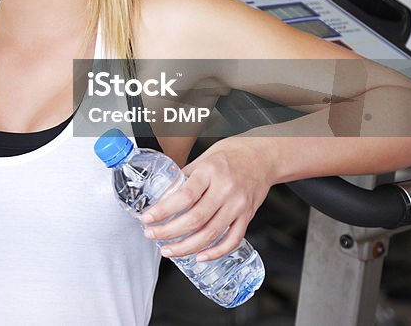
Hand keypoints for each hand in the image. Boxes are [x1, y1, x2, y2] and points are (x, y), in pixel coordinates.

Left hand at [140, 139, 271, 260]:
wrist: (263, 156)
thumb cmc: (231, 154)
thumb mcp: (203, 158)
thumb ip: (185, 178)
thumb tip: (164, 196)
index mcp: (210, 172)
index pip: (184, 196)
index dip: (163, 211)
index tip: (147, 218)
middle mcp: (226, 190)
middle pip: (195, 219)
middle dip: (169, 232)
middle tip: (151, 235)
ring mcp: (239, 205)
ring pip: (211, 234)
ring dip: (186, 247)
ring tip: (169, 250)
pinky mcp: (248, 216)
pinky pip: (232, 239)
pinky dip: (216, 252)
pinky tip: (199, 256)